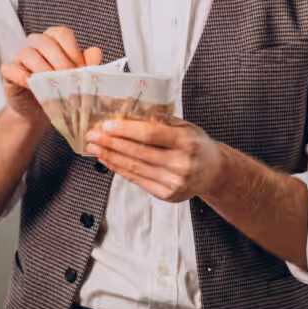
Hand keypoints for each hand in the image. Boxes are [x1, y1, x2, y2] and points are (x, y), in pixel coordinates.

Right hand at [0, 26, 102, 126]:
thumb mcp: (77, 77)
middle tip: (69, 80)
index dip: (73, 51)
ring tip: (53, 85)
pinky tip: (33, 87)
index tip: (80, 70)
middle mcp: (35, 42)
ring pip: (28, 53)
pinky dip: (22, 77)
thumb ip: (88, 64)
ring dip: (43, 69)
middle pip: (46, 42)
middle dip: (60, 62)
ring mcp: (19, 55)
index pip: (63, 34)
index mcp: (54, 39)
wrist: (38, 112)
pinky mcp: (8, 71)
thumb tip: (95, 53)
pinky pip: (11, 68)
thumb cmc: (60, 89)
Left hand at [85, 118, 225, 202]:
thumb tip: (132, 114)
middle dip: (112, 143)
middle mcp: (182, 163)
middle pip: (139, 152)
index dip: (126, 130)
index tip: (107, 125)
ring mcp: (174, 181)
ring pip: (135, 167)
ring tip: (95, 148)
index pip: (151, 134)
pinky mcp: (167, 194)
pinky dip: (120, 170)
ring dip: (111, 157)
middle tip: (93, 136)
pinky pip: (138, 180)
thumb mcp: (185, 126)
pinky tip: (109, 161)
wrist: (214, 172)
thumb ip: (162, 121)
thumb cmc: (197, 145)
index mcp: (187, 141)